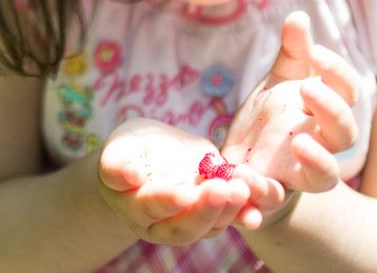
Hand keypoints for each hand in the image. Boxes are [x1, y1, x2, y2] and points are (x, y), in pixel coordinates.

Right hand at [97, 118, 284, 243]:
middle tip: (225, 189)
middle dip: (206, 210)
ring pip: (209, 226)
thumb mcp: (119, 147)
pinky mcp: (212, 213)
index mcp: (133, 206)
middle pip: (183, 228)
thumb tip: (131, 176)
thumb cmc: (130, 148)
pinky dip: (245, 212)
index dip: (167, 201)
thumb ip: (117, 164)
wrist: (151, 154)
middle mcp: (160, 224)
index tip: (185, 193)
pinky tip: (259, 204)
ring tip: (244, 188)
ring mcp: (188, 222)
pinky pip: (230, 217)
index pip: (150, 207)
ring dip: (230, 210)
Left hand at [223, 12, 358, 196]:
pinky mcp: (271, 193)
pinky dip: (264, 194)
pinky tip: (247, 179)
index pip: (346, 92)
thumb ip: (291, 53)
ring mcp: (299, 172)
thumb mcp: (277, 82)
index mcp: (323, 112)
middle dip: (332, 111)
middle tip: (309, 89)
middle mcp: (320, 144)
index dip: (337, 72)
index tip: (317, 53)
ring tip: (299, 143)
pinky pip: (274, 199)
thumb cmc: (273, 117)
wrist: (249, 160)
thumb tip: (299, 15)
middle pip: (345, 134)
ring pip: (326, 176)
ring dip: (318, 161)